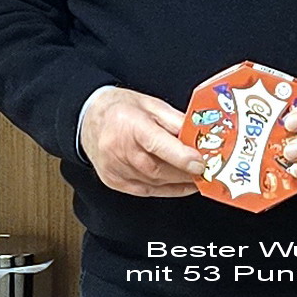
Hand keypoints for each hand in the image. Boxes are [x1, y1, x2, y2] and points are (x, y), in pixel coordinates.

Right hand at [83, 87, 204, 197]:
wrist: (87, 118)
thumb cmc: (121, 110)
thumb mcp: (152, 105)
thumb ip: (177, 121)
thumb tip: (201, 135)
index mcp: (129, 124)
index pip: (156, 144)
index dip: (181, 156)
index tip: (200, 163)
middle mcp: (118, 148)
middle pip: (158, 168)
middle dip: (187, 172)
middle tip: (210, 171)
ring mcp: (114, 168)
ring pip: (155, 182)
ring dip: (180, 182)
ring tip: (200, 177)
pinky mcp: (114, 180)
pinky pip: (146, 191)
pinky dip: (168, 190)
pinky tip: (183, 185)